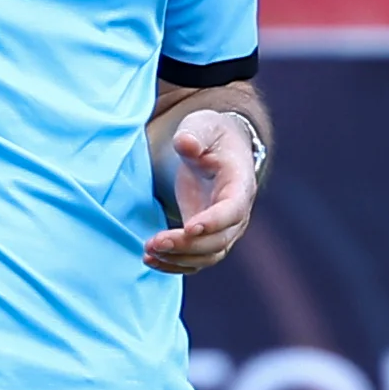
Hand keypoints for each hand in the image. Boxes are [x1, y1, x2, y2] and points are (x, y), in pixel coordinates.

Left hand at [143, 109, 259, 274]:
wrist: (217, 148)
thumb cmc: (210, 135)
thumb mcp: (203, 125)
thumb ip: (195, 134)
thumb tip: (187, 144)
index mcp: (240, 185)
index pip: (233, 210)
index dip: (214, 222)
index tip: (190, 227)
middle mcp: (237, 212)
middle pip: (220, 240)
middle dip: (187, 245)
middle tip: (154, 242)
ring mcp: (223, 228)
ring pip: (208, 255)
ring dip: (179, 258)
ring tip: (148, 252)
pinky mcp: (206, 236)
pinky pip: (196, 259)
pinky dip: (175, 264)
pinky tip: (150, 259)